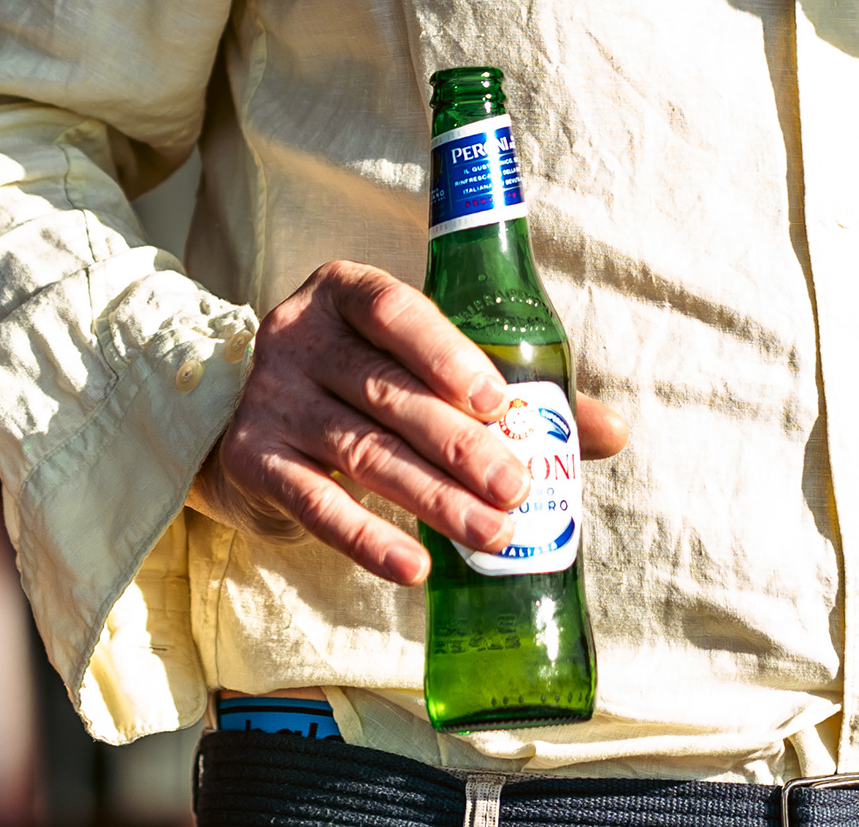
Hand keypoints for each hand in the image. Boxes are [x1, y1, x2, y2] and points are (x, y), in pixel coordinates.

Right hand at [189, 260, 629, 584]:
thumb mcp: (419, 364)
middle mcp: (300, 335)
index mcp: (346, 292)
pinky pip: (314, 503)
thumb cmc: (363, 382)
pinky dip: (366, 538)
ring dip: (431, 497)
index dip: (445, 353)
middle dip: (459, 445)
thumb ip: (510, 390)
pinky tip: (414, 565)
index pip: (394, 310)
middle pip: (387, 393)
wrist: (248, 418)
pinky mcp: (253, 458)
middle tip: (516, 488)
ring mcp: (270, 396)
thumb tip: (610, 431)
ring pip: (361, 452)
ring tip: (491, 533)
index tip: (497, 400)